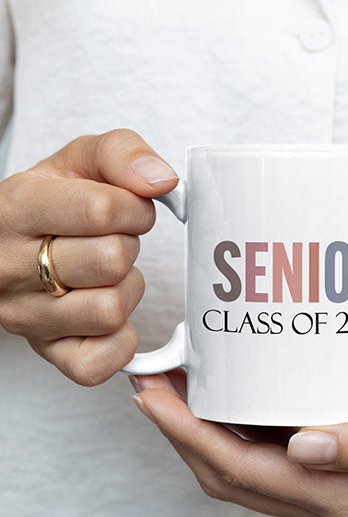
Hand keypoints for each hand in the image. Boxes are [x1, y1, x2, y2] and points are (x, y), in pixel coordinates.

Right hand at [0, 129, 177, 384]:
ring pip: (110, 310)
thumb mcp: (81, 160)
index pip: (100, 211)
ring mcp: (24, 316)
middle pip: (111, 261)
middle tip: (113, 242)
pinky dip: (120, 340)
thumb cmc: (57, 202)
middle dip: (128, 246)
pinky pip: (99, 362)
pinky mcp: (47, 353)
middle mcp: (8, 266)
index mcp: (15, 207)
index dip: (135, 209)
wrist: (19, 242)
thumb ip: (123, 153)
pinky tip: (110, 313)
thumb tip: (162, 180)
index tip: (130, 210)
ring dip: (126, 289)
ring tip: (107, 275)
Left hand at [131, 349, 347, 516]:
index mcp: (344, 497)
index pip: (242, 472)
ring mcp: (326, 485)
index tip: (155, 394)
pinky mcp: (330, 463)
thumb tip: (304, 449)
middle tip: (151, 383)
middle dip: (179, 433)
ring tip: (173, 386)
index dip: (189, 435)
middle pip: (228, 474)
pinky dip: (228, 429)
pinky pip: (262, 455)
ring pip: (239, 468)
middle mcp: (327, 499)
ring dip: (198, 431)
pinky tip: (220, 396)